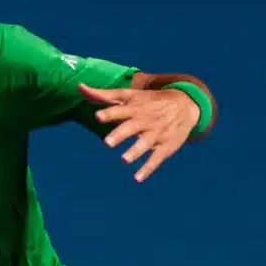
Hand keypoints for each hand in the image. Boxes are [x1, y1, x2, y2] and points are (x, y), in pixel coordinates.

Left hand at [80, 83, 200, 182]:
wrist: (186, 105)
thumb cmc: (149, 100)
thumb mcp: (129, 94)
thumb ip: (103, 95)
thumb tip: (79, 87)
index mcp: (134, 107)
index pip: (120, 109)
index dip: (109, 113)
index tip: (97, 116)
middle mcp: (145, 120)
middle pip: (131, 127)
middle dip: (120, 134)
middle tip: (107, 143)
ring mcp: (156, 133)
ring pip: (145, 143)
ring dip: (135, 151)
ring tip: (124, 160)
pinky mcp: (165, 146)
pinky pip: (156, 158)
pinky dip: (147, 168)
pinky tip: (137, 178)